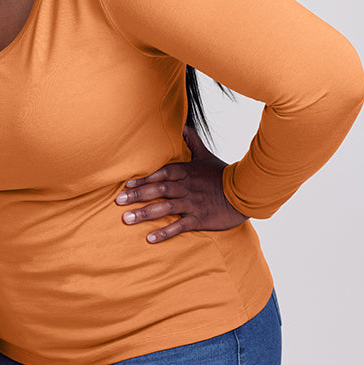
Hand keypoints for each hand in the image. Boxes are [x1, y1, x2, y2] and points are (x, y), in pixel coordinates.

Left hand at [115, 125, 248, 242]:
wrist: (245, 193)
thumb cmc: (222, 175)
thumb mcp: (206, 156)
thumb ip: (192, 142)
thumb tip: (182, 125)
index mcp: (186, 172)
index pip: (161, 173)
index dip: (143, 178)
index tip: (125, 184)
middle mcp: (186, 187)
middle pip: (158, 190)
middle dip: (137, 195)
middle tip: (118, 201)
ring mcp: (193, 203)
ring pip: (165, 208)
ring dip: (145, 213)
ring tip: (127, 219)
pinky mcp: (200, 219)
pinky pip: (180, 226)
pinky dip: (165, 232)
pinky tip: (150, 238)